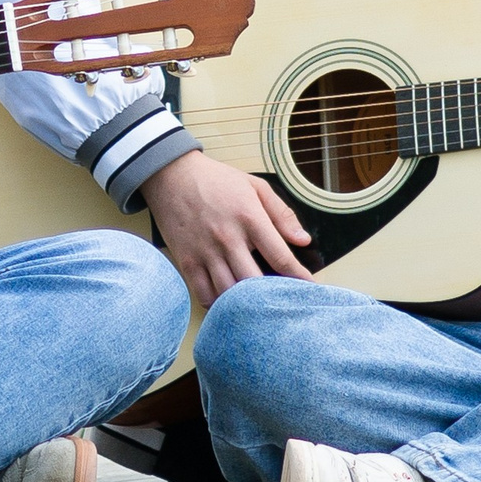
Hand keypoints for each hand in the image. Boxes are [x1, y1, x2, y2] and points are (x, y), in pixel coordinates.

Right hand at [140, 150, 314, 307]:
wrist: (172, 175)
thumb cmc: (215, 180)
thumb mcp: (255, 186)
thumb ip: (282, 213)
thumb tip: (303, 240)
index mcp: (250, 218)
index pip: (280, 257)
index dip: (298, 277)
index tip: (308, 287)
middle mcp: (228, 238)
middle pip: (255, 282)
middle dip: (271, 296)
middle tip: (281, 301)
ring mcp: (206, 251)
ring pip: (229, 292)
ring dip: (245, 304)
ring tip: (257, 306)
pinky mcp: (187, 260)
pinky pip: (204, 293)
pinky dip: (218, 304)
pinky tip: (228, 303)